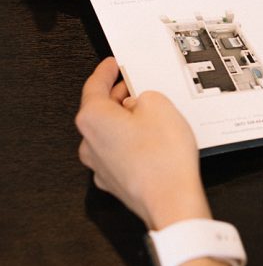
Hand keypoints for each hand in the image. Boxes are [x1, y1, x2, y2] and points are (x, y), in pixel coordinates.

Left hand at [76, 58, 208, 229]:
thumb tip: (140, 104)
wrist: (171, 201)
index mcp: (93, 118)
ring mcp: (99, 165)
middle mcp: (89, 142)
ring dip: (125, 121)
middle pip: (100, 109)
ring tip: (151, 114)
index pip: (94, 85)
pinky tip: (151, 140)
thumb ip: (145, 96)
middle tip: (135, 85)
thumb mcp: (159, 105)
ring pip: (109, 133)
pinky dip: (131, 143)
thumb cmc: (163, 159)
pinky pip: (119, 152)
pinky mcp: (114, 181)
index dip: (106, 71)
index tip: (112, 64)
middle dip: (118, 96)